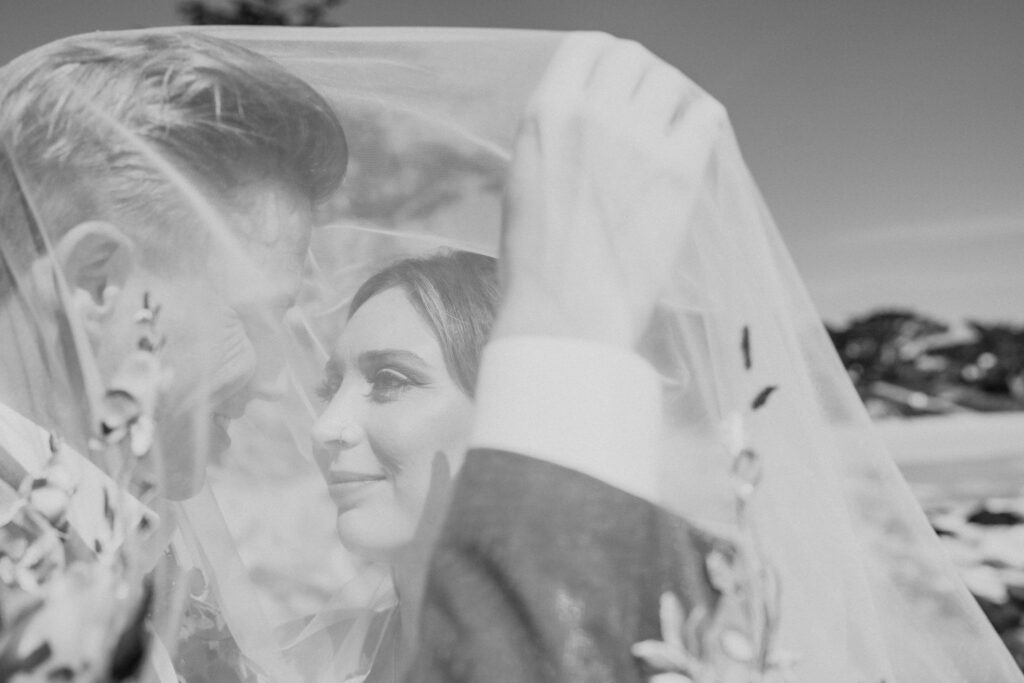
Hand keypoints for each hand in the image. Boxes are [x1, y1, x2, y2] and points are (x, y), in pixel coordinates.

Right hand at [494, 32, 725, 348]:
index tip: (612, 79)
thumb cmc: (537, 264)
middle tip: (643, 108)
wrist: (566, 315)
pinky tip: (690, 145)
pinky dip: (700, 121)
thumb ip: (555, 137)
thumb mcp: (524, 180)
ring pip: (670, 79)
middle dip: (638, 76)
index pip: (586, 45)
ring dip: (670, 98)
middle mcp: (594, 113)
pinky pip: (705, 114)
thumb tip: (588, 118)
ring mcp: (639, 139)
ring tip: (666, 130)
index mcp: (546, 114)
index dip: (604, 58)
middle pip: (632, 56)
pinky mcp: (679, 170)